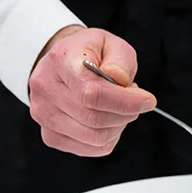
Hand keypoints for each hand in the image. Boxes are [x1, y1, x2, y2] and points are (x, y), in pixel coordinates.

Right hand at [28, 25, 155, 156]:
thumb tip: (119, 79)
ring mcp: (43, 116)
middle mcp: (45, 89)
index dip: (124, 102)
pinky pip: (90, 148)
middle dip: (125, 114)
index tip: (148, 101)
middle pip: (94, 119)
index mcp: (60, 61)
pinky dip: (107, 137)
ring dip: (118, 126)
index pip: (91, 93)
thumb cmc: (88, 53)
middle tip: (135, 100)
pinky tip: (107, 120)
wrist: (62, 64)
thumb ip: (120, 60)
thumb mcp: (111, 44)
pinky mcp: (50, 136)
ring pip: (94, 138)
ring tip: (118, 107)